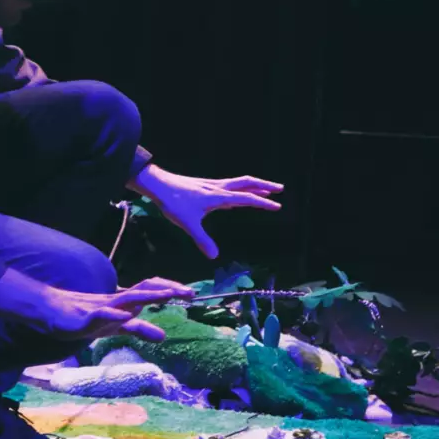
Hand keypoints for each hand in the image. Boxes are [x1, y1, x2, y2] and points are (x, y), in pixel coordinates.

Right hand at [0, 270, 190, 342]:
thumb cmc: (83, 317)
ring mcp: (101, 307)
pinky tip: (125, 315)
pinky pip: (101, 314)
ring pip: (127, 298)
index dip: (170, 290)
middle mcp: (115, 300)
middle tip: (190, 293)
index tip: (191, 294)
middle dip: (168, 290)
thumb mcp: (117, 327)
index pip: (150, 290)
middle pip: (144, 290)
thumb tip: (163, 336)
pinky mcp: (85, 317)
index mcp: (123, 302)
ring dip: (148, 295)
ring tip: (168, 295)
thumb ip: (139, 329)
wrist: (50, 312)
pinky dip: (113, 314)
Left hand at [136, 167, 283, 259]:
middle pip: (247, 183)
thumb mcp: (188, 224)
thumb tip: (214, 256)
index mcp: (218, 196)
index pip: (246, 198)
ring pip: (238, 182)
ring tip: (266, 189)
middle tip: (280, 189)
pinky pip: (228, 185)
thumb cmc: (173, 203)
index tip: (277, 206)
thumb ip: (202, 240)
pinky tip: (237, 195)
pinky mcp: (205, 185)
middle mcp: (218, 188)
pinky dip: (239, 188)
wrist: (158, 184)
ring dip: (254, 185)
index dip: (262, 202)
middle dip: (264, 185)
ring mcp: (212, 185)